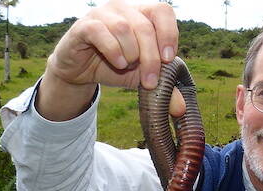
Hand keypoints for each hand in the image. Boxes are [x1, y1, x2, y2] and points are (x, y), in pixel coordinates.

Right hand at [38, 1, 184, 119]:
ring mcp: (102, 14)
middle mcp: (123, 8)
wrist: (81, 72)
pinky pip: (101, 32)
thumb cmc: (116, 67)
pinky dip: (113, 51)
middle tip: (150, 81)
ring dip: (130, 54)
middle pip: (145, 26)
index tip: (168, 59)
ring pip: (124, 29)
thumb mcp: (143, 78)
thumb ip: (164, 89)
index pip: (162, 11)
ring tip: (126, 66)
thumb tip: (181, 109)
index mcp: (142, 13)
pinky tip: (117, 63)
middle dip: (151, 58)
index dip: (169, 33)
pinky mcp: (83, 26)